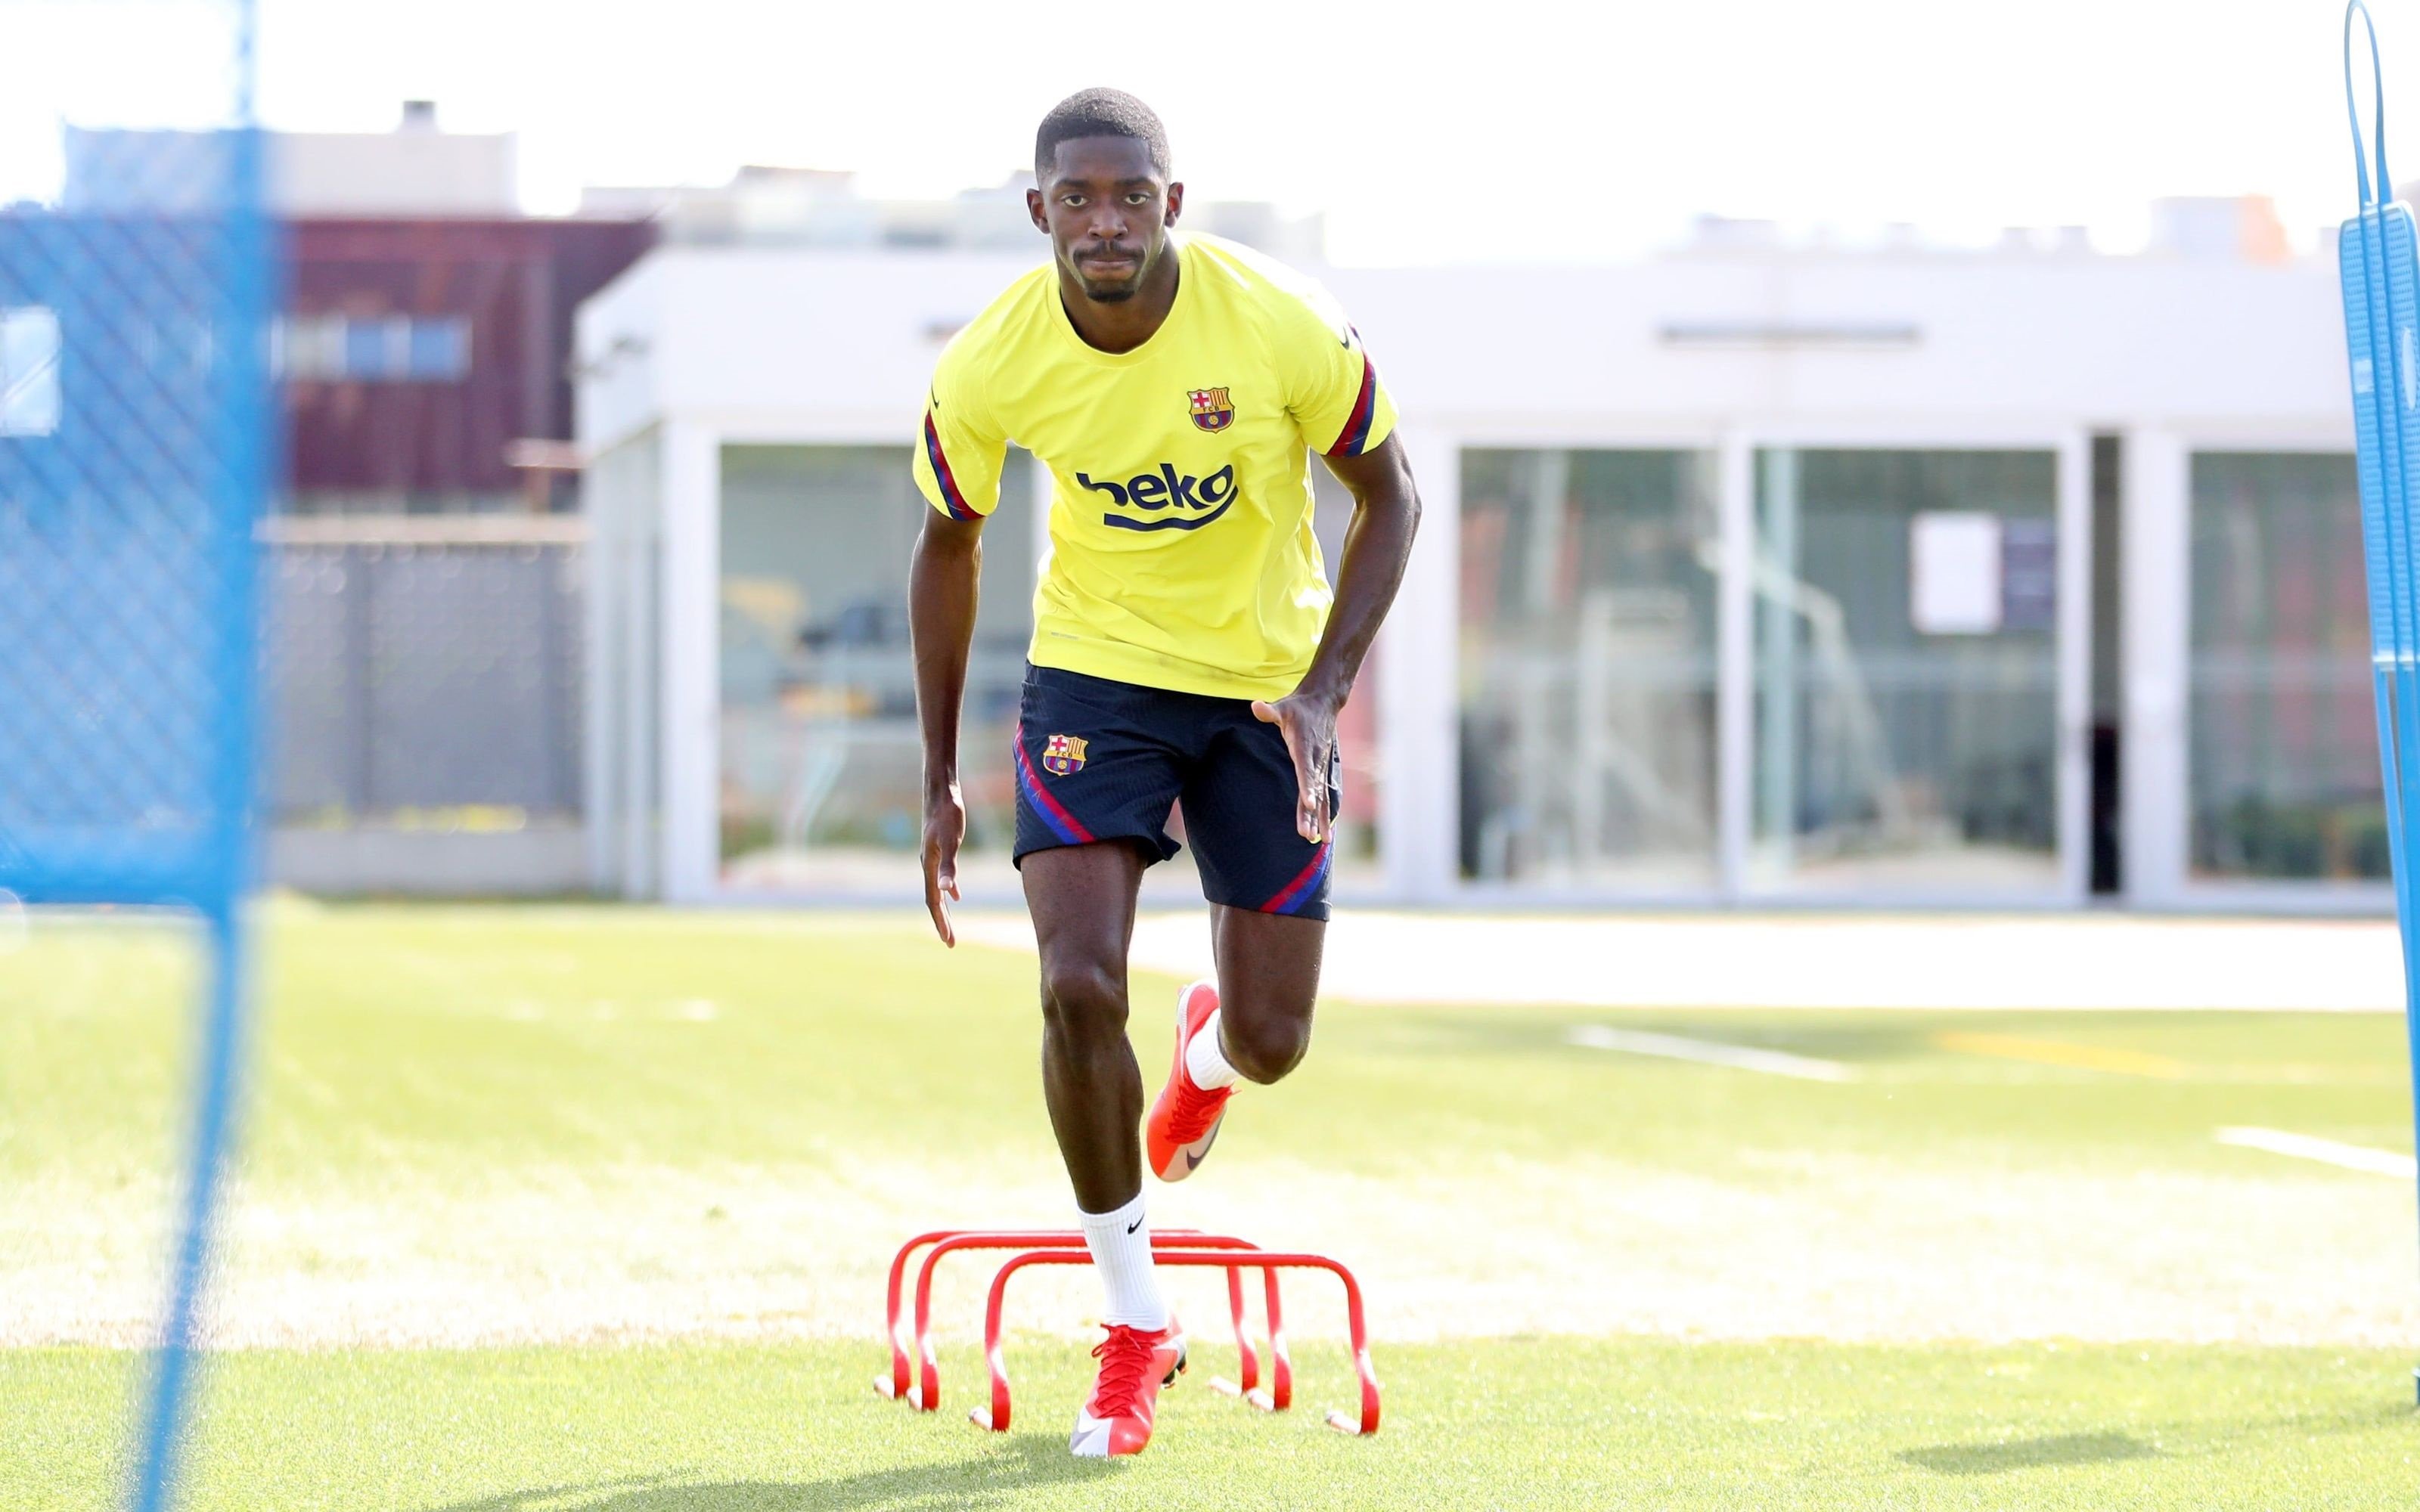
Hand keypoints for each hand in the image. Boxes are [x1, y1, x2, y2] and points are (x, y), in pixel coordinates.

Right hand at [921, 782, 965, 945]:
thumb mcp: (952, 840)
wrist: (940, 790)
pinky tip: (956, 894)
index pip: (933, 901)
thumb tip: (948, 893)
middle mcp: (927, 865)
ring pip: (937, 889)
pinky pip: (941, 876)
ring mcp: (931, 857)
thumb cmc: (948, 813)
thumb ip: (949, 867)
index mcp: (929, 866)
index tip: (949, 941)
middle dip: (941, 922)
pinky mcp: (938, 848)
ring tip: (950, 925)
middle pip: (933, 900)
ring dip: (943, 908)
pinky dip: (949, 888)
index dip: (941, 922)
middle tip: (950, 942)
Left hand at [1250, 687, 1340, 843]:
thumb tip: (1256, 706)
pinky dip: (1326, 814)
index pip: (1306, 770)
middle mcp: (1316, 761)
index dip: (1307, 787)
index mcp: (1304, 747)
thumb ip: (1270, 711)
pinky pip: (1325, 796)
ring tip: (1318, 840)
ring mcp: (1321, 767)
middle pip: (1313, 790)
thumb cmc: (1299, 707)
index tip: (1309, 803)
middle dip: (1310, 813)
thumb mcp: (1284, 707)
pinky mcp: (1322, 771)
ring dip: (1320, 819)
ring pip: (1321, 797)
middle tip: (1306, 834)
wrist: (1323, 703)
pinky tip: (1325, 832)